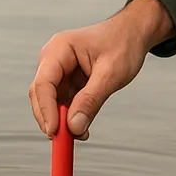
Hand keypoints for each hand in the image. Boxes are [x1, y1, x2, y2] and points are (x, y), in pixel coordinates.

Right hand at [28, 0, 173, 139]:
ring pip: (51, 102)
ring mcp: (60, 70)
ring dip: (62, 121)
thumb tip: (74, 127)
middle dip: (51, 119)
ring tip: (81, 134)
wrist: (134, 32)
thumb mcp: (111, 73)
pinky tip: (82, 128)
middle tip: (64, 142)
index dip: (46, 110)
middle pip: (41, 94)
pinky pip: (63, 102)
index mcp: (60, 49)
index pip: (43, 83)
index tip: (54, 132)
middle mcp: (54, 58)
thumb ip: (91, 100)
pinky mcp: (68, 80)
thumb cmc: (124, 44)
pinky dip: (70, 117)